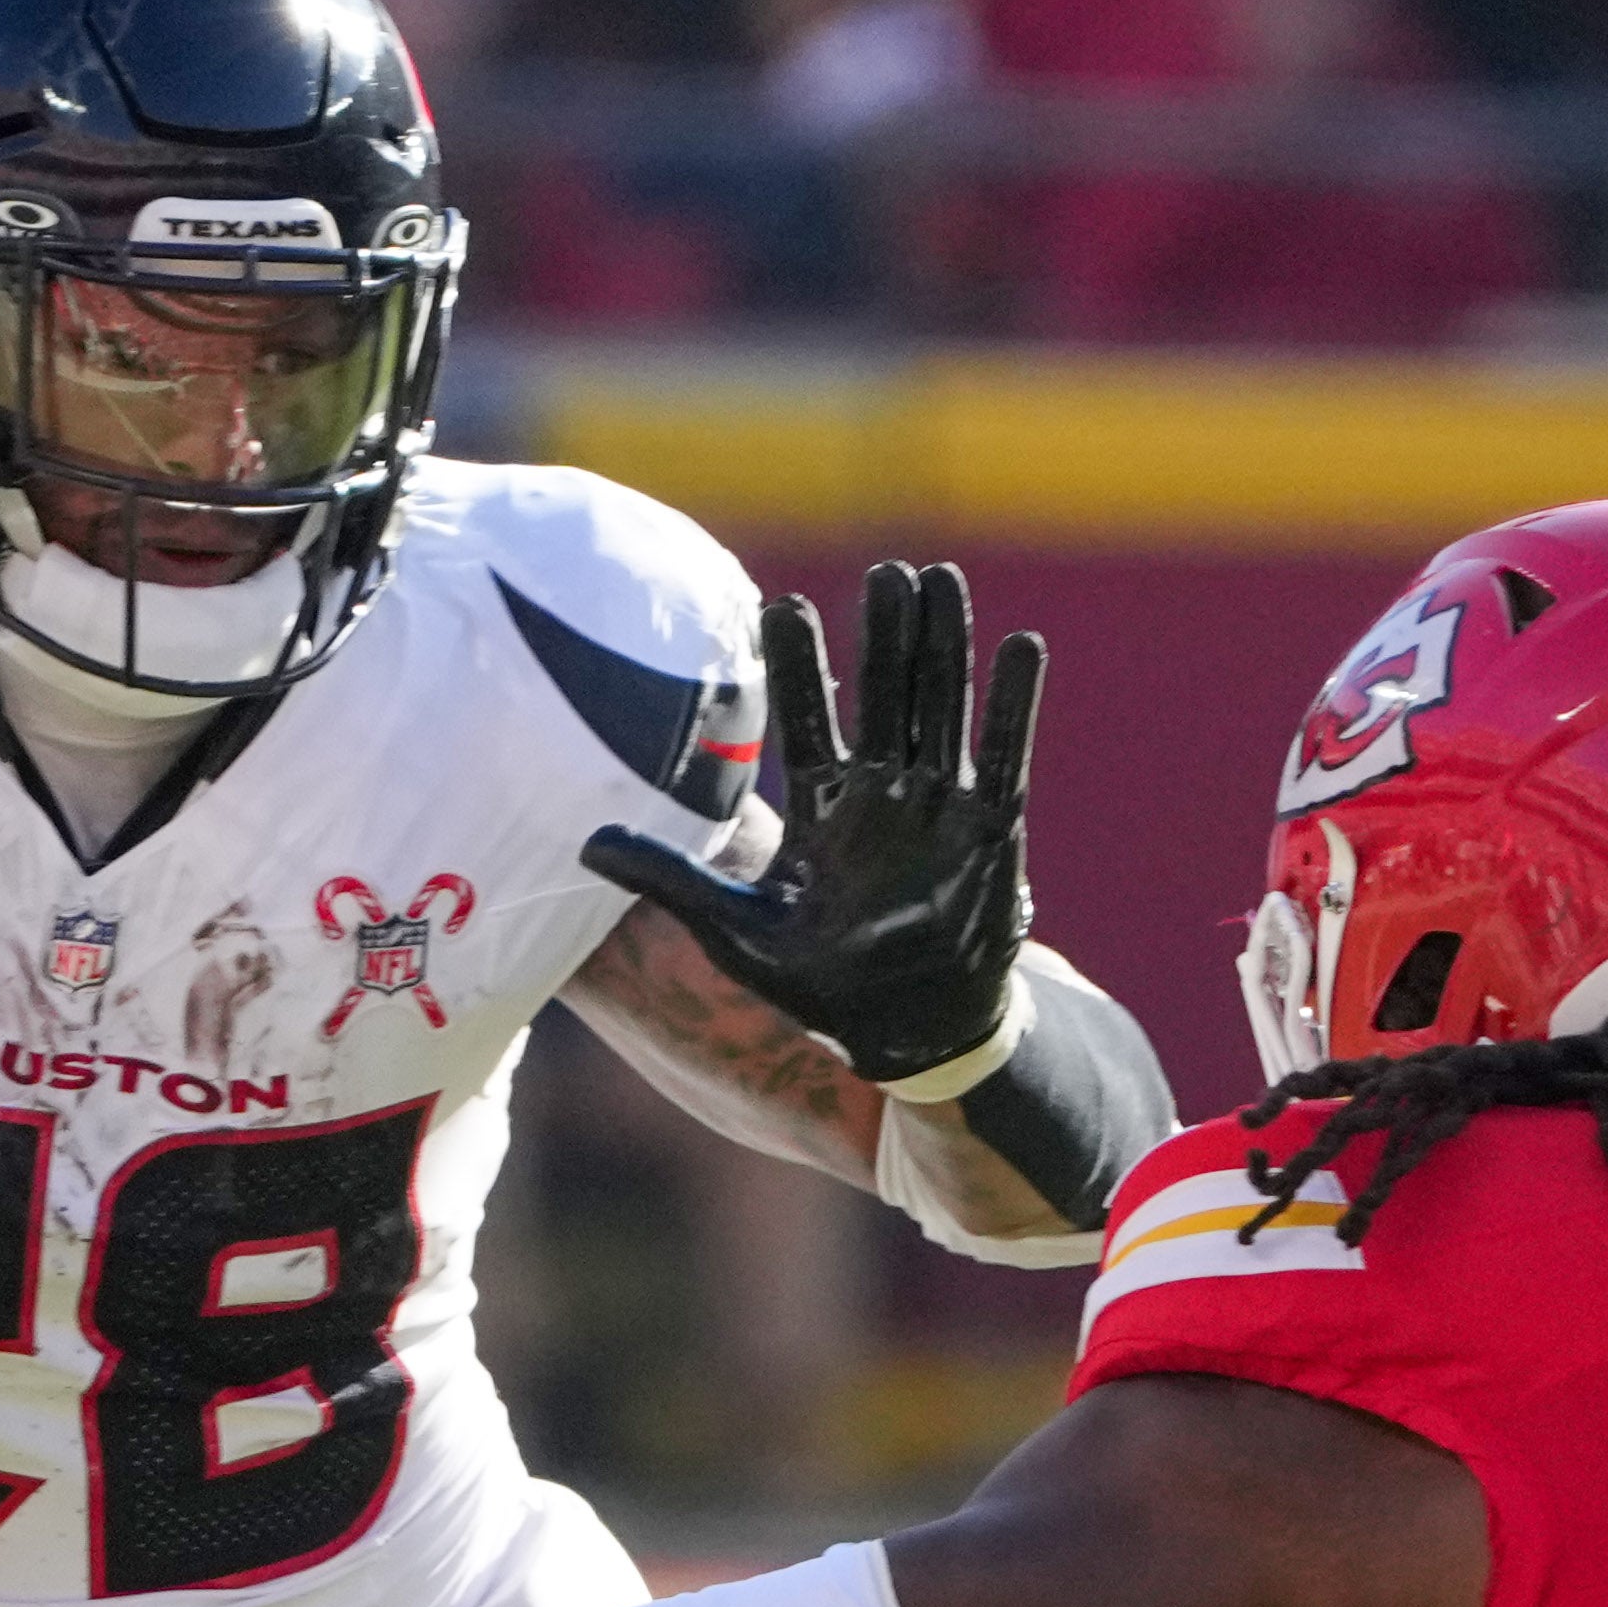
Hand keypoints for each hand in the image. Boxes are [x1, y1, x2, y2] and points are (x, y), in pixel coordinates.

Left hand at [577, 561, 1047, 1092]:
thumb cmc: (824, 990)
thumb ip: (673, 883)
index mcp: (824, 811)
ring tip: (938, 579)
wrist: (909, 1037)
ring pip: (941, 709)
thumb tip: (586, 843)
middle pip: (883, 696)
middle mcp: (883, 797)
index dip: (795, 665)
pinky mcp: (992, 833)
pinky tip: (1021, 647)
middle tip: (882, 570)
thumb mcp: (736, 936)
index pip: (806, 720)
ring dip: (943, 645)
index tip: (777, 605)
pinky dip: (1014, 707)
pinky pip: (1005, 759)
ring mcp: (939, 810)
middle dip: (882, 635)